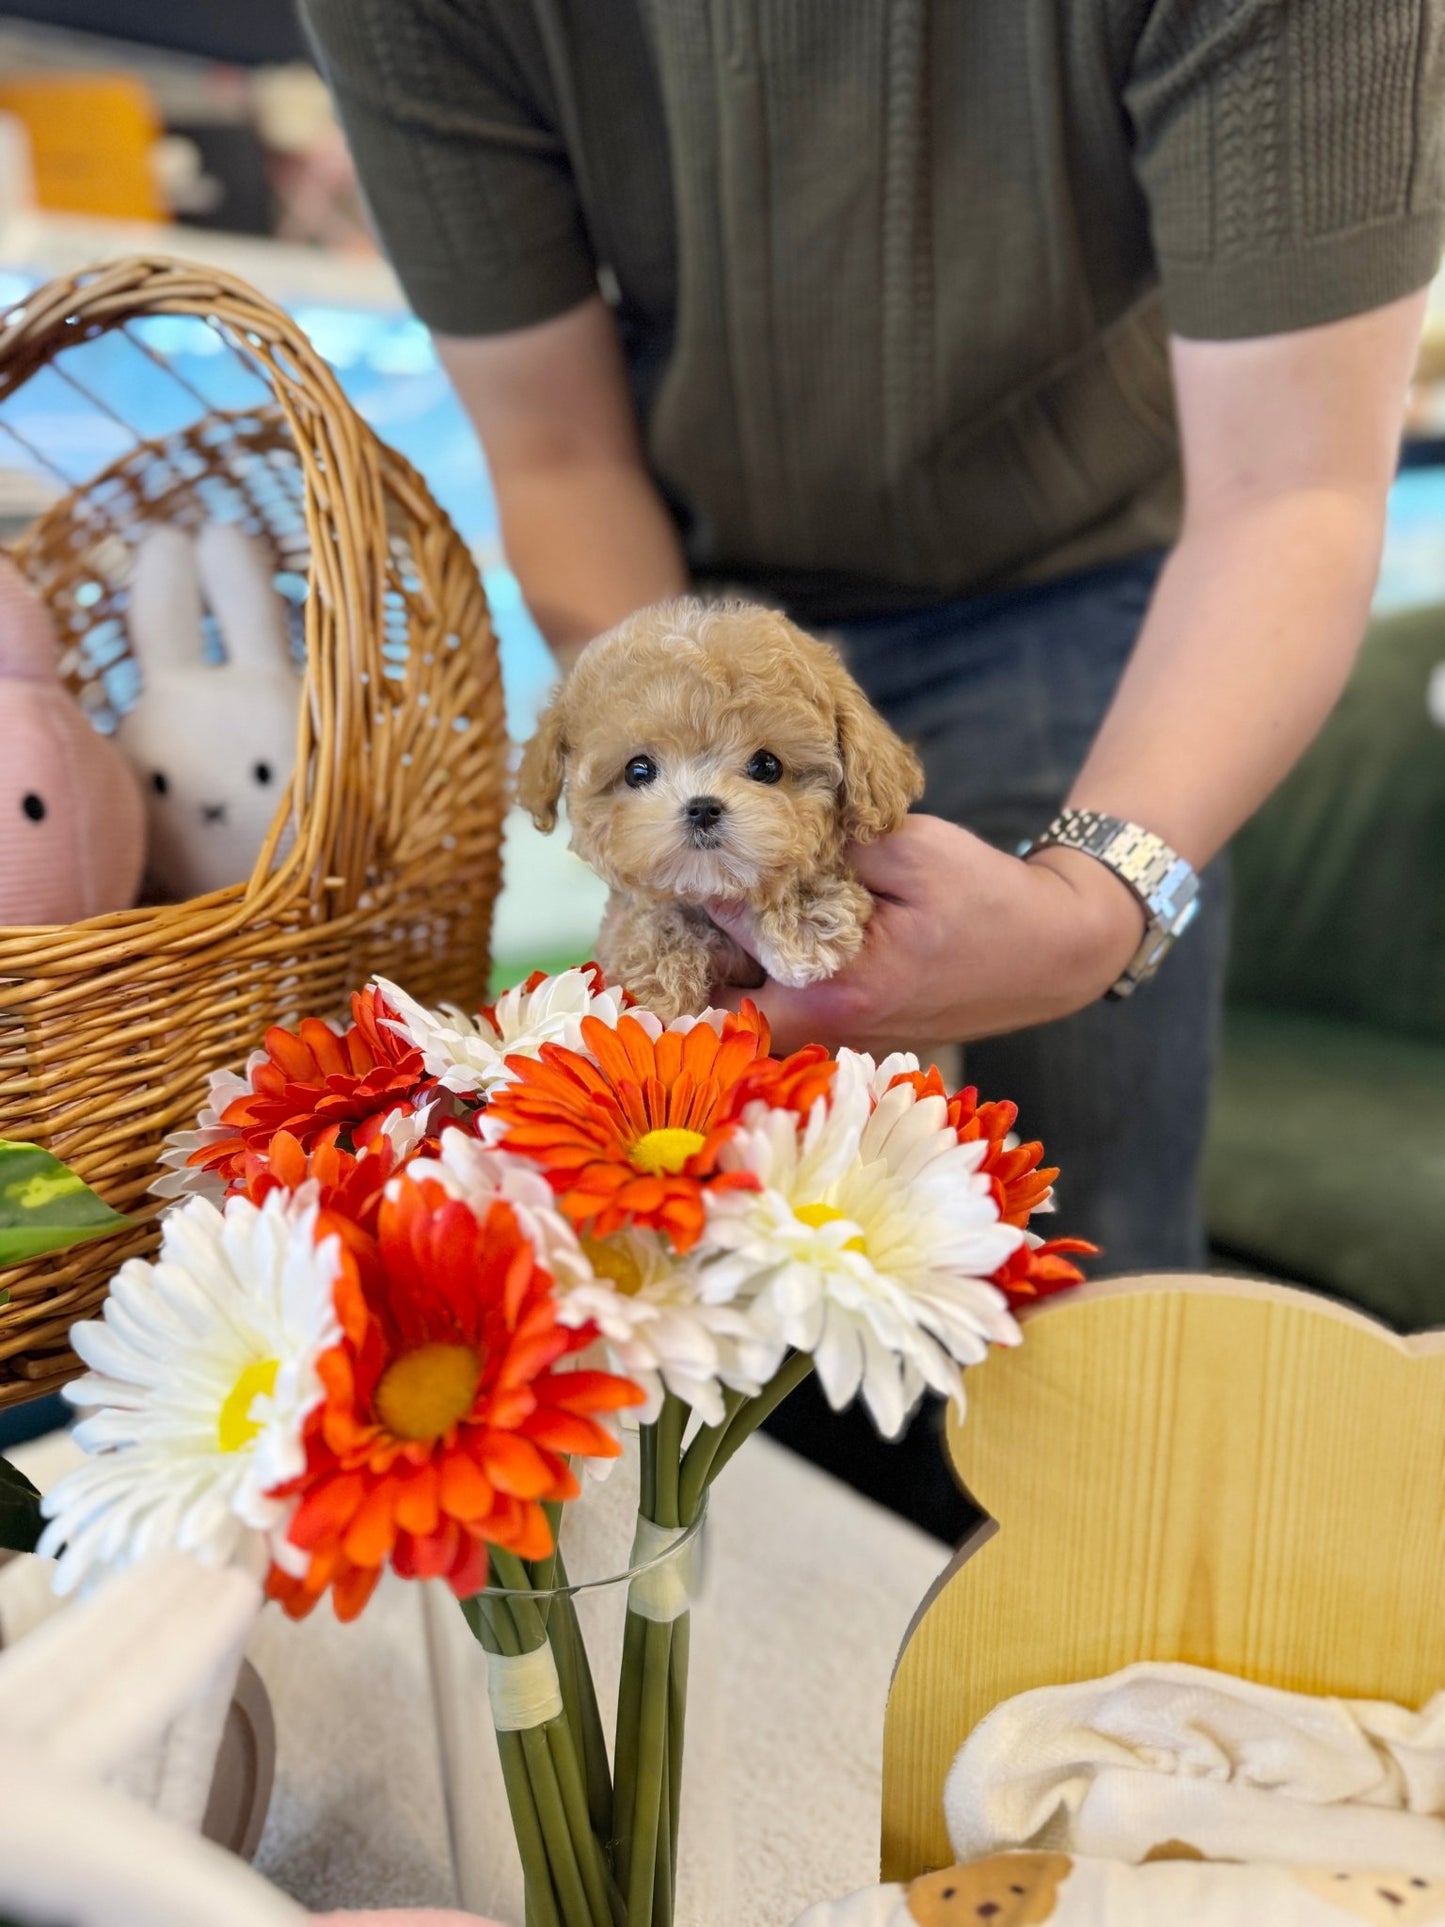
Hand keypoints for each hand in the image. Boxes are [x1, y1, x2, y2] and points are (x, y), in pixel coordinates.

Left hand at [707, 814, 1145, 1054]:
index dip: (691, 906)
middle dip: (688, 950)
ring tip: (707, 898)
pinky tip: (756, 922)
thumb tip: (746, 847)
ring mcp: (838, 1039)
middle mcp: (826, 1031)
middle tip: (673, 888)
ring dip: (722, 959)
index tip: (672, 864)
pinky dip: (761, 968)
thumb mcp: (909, 851)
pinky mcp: (851, 1030)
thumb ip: (824, 852)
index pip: (723, 954)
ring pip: (747, 1007)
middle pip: (718, 1004)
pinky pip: (781, 1004)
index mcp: (833, 993)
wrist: (1055, 950)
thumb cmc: (988, 898)